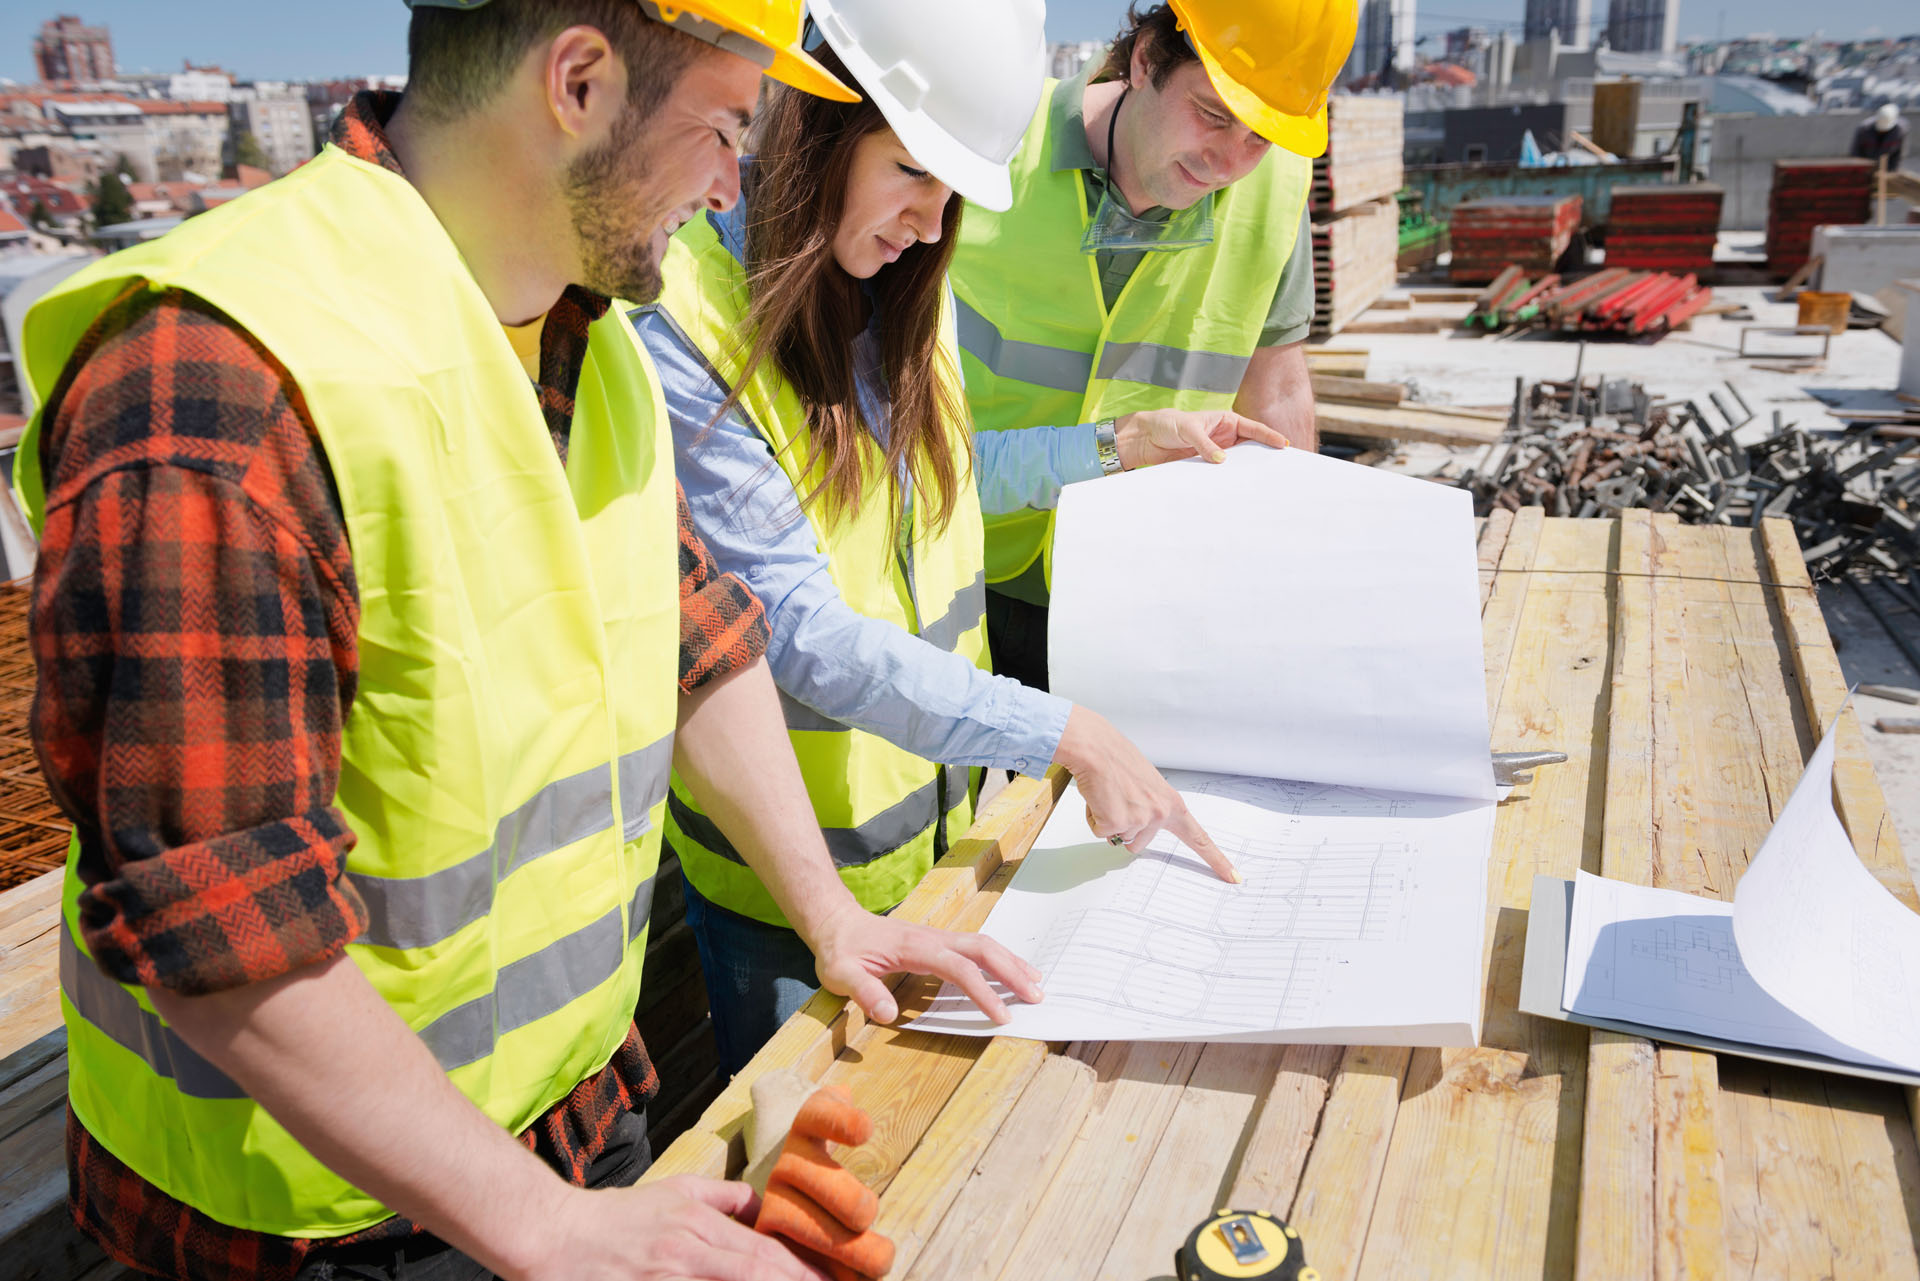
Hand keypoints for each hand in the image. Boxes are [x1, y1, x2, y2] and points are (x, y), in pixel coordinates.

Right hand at [538, 1176, 827, 1280]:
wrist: (551, 1236)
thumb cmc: (613, 1217)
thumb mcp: (673, 1191)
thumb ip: (723, 1198)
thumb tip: (764, 1207)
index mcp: (696, 1223)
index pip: (761, 1253)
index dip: (800, 1272)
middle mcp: (685, 1253)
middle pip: (753, 1276)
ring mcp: (665, 1280)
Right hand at [755, 1082, 893, 1279]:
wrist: (788, 1193)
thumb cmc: (827, 1167)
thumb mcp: (829, 1133)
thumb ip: (836, 1115)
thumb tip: (843, 1093)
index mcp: (806, 1131)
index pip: (816, 1116)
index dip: (838, 1122)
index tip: (865, 1129)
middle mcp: (786, 1164)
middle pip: (813, 1177)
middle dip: (846, 1199)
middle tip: (869, 1213)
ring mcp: (773, 1203)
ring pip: (803, 1225)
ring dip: (846, 1248)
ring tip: (882, 1260)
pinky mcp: (768, 1240)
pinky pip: (792, 1261)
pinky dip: (822, 1274)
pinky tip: (847, 1280)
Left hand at [807, 902, 1044, 1024]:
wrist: (836, 921)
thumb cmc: (840, 950)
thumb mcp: (841, 974)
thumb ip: (864, 992)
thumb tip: (888, 1015)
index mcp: (917, 948)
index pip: (959, 969)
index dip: (982, 992)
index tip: (1001, 1016)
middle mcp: (934, 938)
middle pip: (983, 950)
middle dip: (1012, 972)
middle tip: (1037, 997)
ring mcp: (938, 937)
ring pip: (984, 945)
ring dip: (1011, 962)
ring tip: (1036, 983)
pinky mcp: (937, 942)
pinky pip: (975, 947)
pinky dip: (998, 958)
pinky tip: (1008, 970)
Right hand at [1054, 707, 1239, 882]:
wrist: (1095, 748)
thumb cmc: (1117, 760)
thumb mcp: (1147, 785)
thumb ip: (1152, 807)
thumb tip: (1139, 825)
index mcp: (1172, 804)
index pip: (1199, 838)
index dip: (1216, 860)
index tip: (1233, 877)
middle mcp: (1160, 814)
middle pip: (1139, 844)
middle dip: (1124, 827)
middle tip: (1118, 800)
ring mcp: (1140, 820)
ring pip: (1119, 838)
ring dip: (1108, 820)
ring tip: (1108, 795)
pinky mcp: (1117, 823)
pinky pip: (1100, 832)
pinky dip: (1094, 817)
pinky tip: (1098, 797)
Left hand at [1113, 408, 1287, 470]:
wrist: (1145, 439)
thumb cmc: (1167, 424)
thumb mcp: (1188, 429)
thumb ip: (1204, 444)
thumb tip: (1222, 460)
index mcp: (1226, 421)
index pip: (1253, 429)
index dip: (1268, 436)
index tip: (1282, 444)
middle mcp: (1225, 438)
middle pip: (1250, 448)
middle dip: (1263, 456)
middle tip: (1279, 467)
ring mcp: (1217, 453)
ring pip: (1238, 463)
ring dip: (1246, 471)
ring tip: (1262, 482)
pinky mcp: (1206, 467)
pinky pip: (1221, 475)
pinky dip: (1228, 480)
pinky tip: (1236, 489)